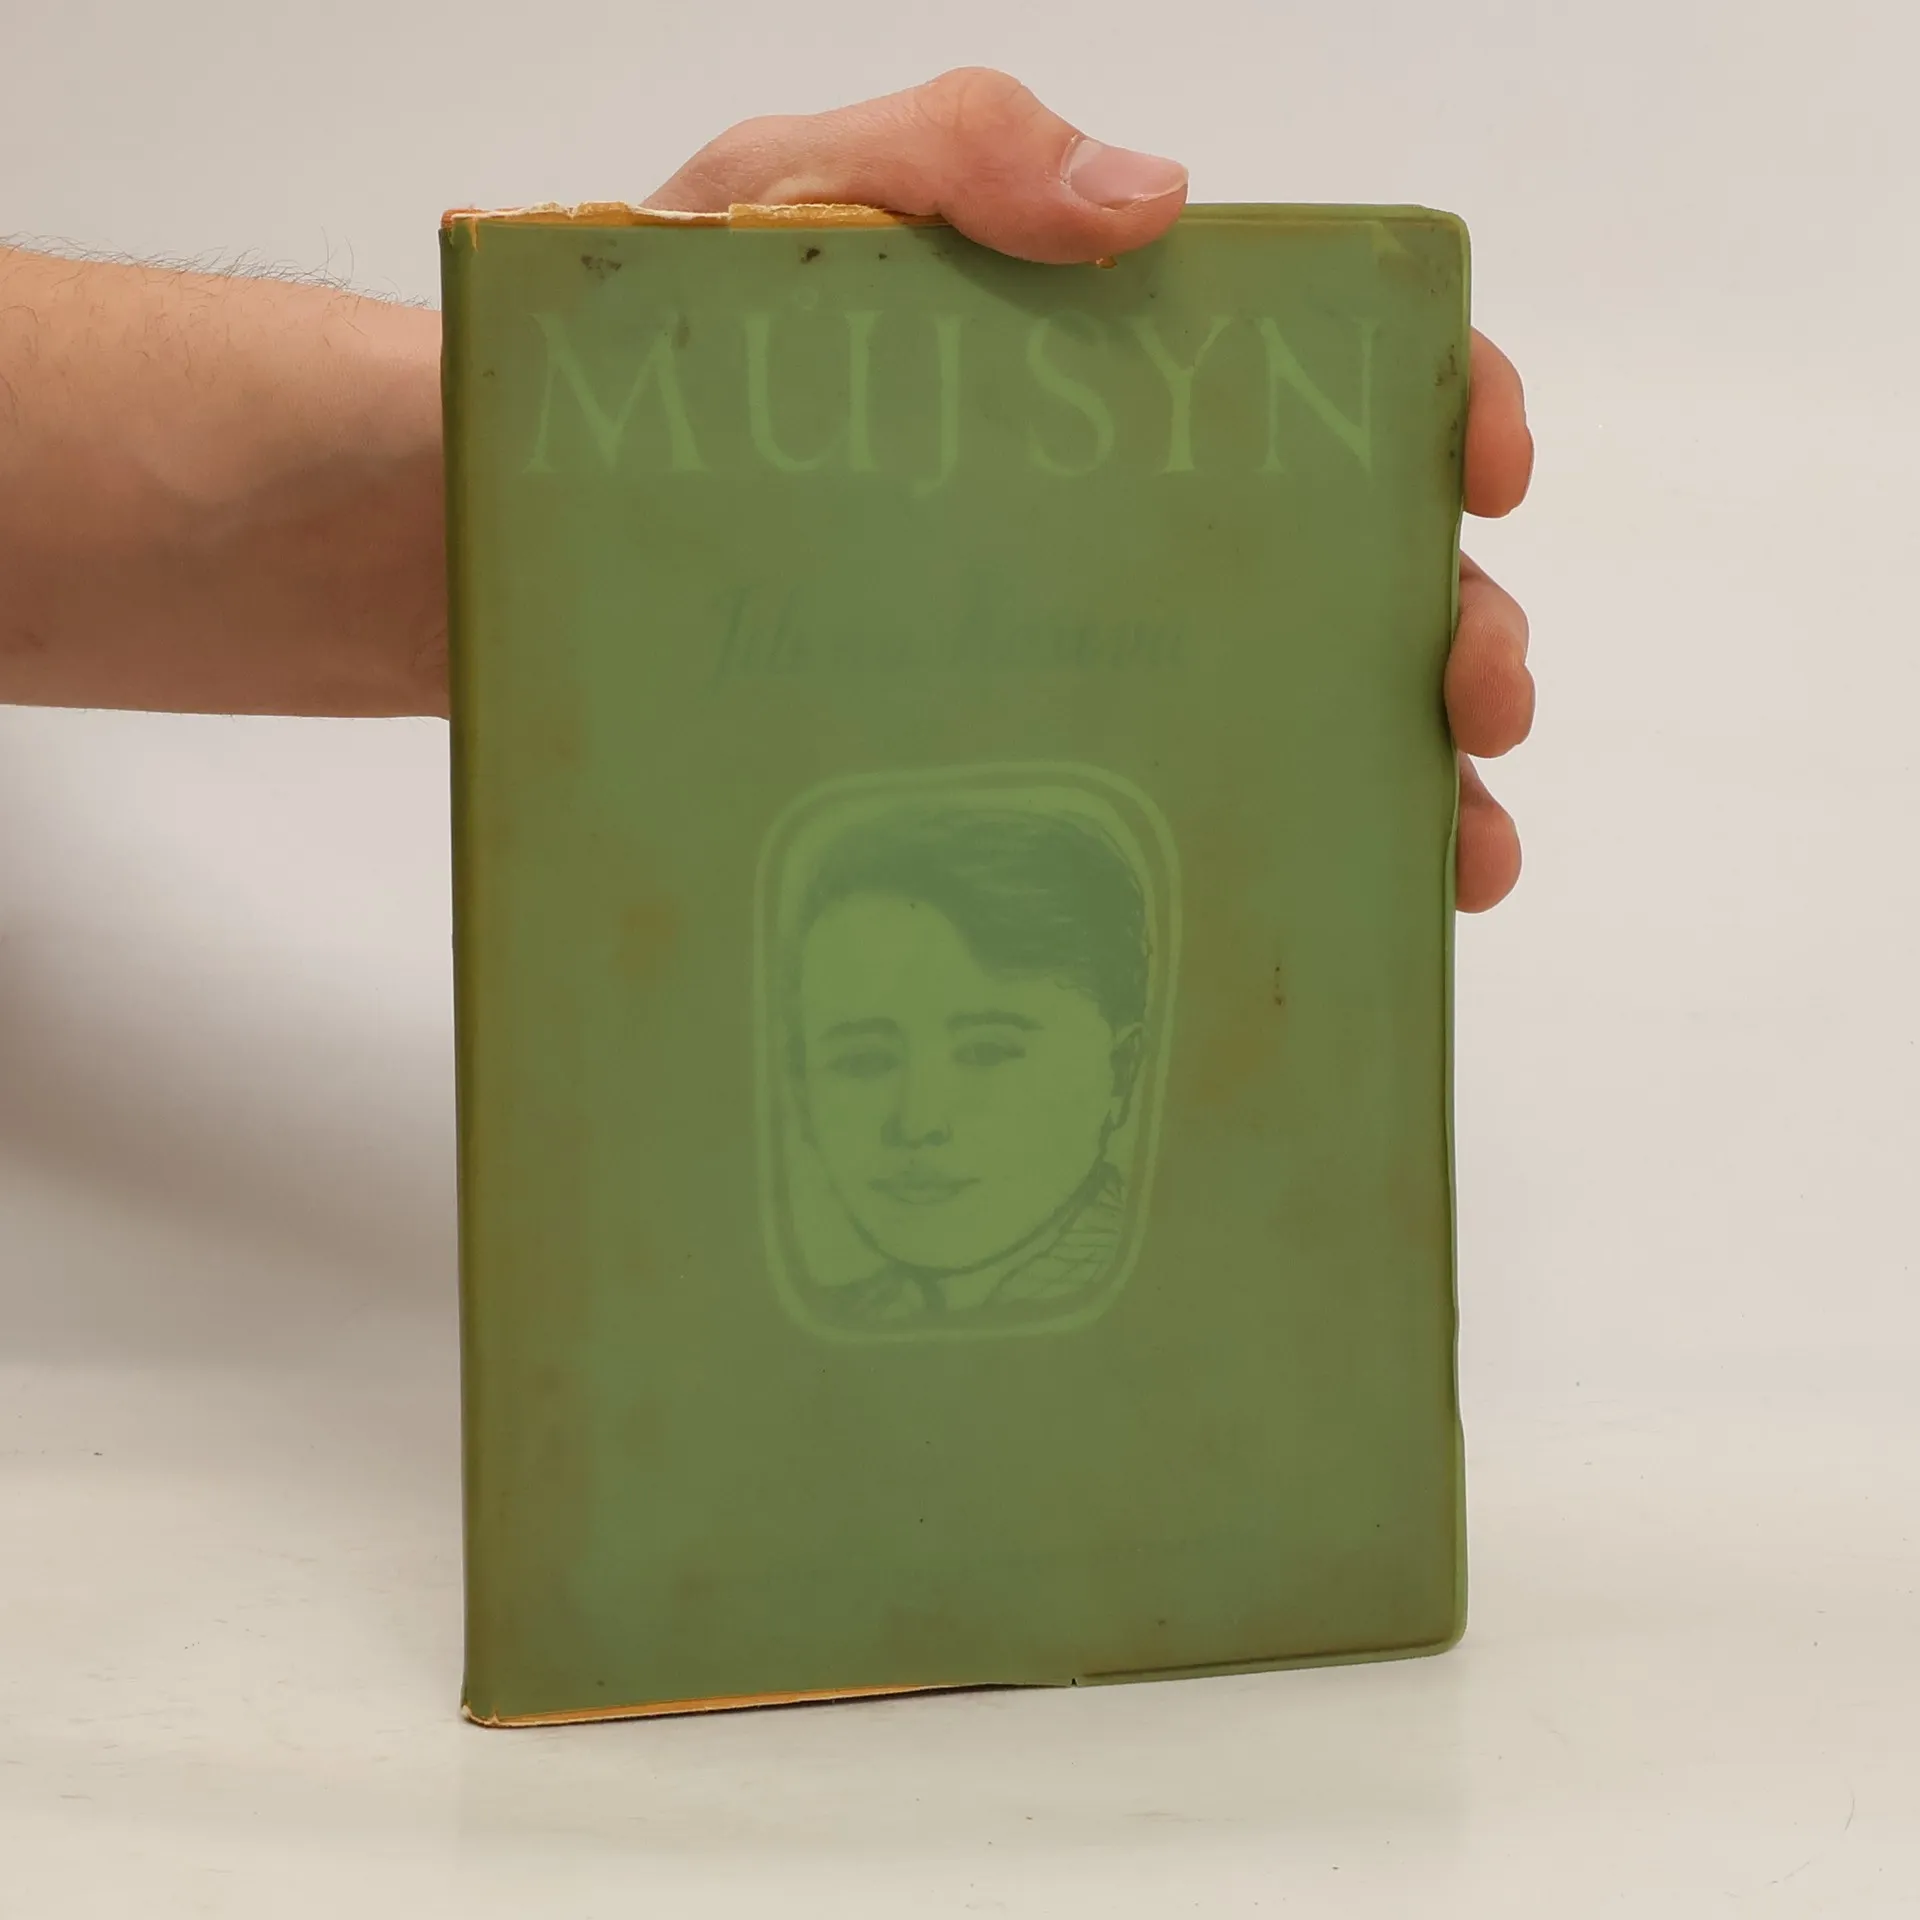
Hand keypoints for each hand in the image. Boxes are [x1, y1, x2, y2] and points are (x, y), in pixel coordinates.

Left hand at [653, 69, 1534, 911]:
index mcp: (1103, 369)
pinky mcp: (999, 762)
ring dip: (1396, 773)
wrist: (507, 520)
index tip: (1487, 474)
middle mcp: (1112, 520)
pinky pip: (1158, 811)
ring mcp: (1062, 648)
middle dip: (1447, 626)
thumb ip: (950, 157)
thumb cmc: (653, 350)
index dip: (1437, 408)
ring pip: (1282, 709)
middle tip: (1473, 695)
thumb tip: (1156, 201)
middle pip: (1337, 566)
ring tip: (1451, 848)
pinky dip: (1266, 855)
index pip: (1322, 368)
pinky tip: (1323, 911)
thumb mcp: (788, 202)